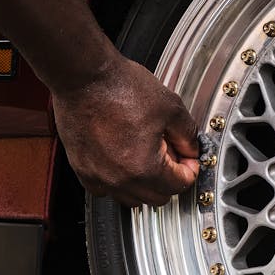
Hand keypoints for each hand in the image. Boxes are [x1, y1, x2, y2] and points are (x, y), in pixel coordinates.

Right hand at [52, 56, 198, 206]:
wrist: (83, 76)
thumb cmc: (119, 87)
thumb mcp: (170, 108)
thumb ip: (188, 135)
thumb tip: (191, 151)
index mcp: (145, 168)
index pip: (180, 185)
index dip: (189, 169)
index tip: (187, 158)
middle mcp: (120, 180)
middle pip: (158, 198)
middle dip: (169, 179)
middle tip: (168, 154)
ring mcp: (99, 177)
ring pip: (132, 199)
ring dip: (144, 184)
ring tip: (144, 157)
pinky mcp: (82, 170)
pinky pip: (106, 190)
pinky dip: (117, 181)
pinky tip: (121, 160)